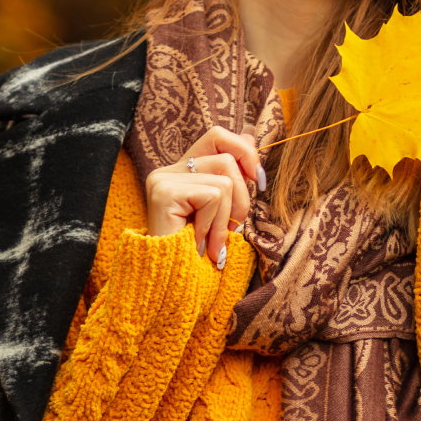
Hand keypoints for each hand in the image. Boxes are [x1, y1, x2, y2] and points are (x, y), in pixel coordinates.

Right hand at [144, 125, 267, 265]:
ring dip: (227, 218)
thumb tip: (251, 136)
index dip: (243, 152)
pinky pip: (212, 196)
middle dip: (242, 193)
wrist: (171, 284)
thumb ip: (232, 175)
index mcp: (179, 170)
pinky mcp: (164, 192)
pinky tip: (199, 242)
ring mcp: (163, 179)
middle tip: (236, 225)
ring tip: (214, 242)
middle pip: (225, 156)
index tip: (257, 181)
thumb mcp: (222, 210)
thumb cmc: (198, 252)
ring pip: (224, 180)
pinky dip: (214, 224)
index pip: (217, 136)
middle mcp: (167, 169)